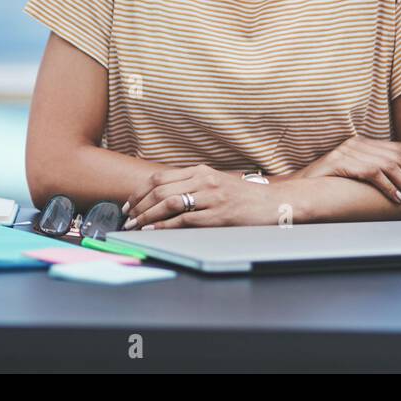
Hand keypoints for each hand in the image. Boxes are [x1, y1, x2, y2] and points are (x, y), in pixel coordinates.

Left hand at [122, 164, 277, 228]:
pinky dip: (165, 225)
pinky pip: (184, 219)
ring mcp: (211, 197)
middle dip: (138, 205)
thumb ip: (193, 186)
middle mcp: (204, 180)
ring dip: (147, 215)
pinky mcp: (217, 214)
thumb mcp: (216, 183)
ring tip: (135, 225)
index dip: (139, 191)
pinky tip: (154, 229)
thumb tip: (164, 198)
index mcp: (200, 171)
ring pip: (169, 203)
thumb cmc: (243, 197)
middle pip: (160, 189)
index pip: (159, 178)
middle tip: (127, 217)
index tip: (128, 204)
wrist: (273, 203)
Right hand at [297, 135, 400, 208]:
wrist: (296, 185)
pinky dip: (388, 186)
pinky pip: (372, 173)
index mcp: (363, 142)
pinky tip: (398, 198)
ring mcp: (350, 151)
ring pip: (389, 166)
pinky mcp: (342, 162)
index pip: (400, 149)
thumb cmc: (327, 184)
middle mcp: (358, 143)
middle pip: (399, 157)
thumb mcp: (353, 173)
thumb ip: (373, 172)